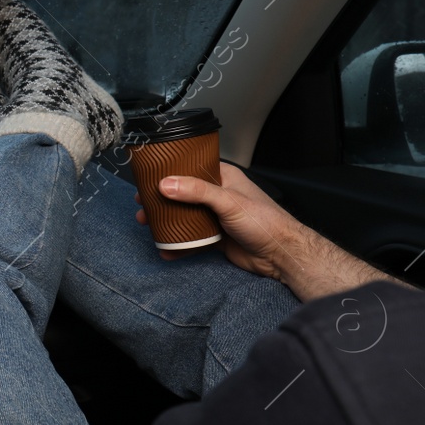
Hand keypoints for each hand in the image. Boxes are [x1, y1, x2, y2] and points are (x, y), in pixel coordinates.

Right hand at [136, 163, 405, 300]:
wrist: (281, 256)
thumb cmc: (265, 222)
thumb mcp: (229, 201)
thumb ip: (197, 191)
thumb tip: (166, 184)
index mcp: (224, 177)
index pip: (191, 168)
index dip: (169, 171)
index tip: (148, 176)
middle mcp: (217, 195)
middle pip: (182, 193)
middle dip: (161, 199)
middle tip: (142, 203)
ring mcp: (215, 216)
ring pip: (183, 215)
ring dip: (165, 220)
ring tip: (147, 224)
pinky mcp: (214, 236)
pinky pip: (190, 237)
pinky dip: (177, 242)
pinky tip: (166, 248)